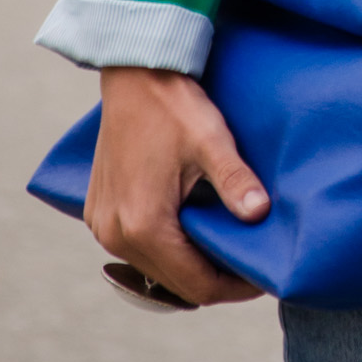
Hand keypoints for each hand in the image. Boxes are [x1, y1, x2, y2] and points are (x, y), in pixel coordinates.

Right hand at [85, 67, 269, 306]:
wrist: (134, 73)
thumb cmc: (174, 106)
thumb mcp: (212, 142)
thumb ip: (235, 181)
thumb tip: (260, 214)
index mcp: (144, 226)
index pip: (197, 285)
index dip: (235, 287)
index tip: (263, 276)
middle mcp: (115, 235)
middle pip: (174, 284)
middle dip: (215, 280)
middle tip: (250, 264)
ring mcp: (102, 226)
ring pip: (154, 270)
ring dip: (189, 266)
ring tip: (224, 249)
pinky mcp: (98, 212)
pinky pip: (136, 250)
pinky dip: (165, 250)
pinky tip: (192, 233)